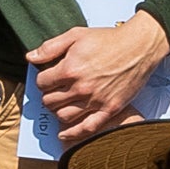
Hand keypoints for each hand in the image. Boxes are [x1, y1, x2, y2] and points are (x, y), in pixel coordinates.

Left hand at [28, 10, 169, 144]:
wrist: (139, 47)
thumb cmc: (108, 39)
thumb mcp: (76, 35)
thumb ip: (51, 47)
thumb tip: (30, 57)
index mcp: (70, 69)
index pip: (42, 83)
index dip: (42, 80)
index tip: (48, 78)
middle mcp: (80, 88)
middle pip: (50, 101)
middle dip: (48, 95)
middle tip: (54, 91)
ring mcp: (95, 100)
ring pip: (63, 116)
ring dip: (58, 111)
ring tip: (61, 104)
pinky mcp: (109, 109)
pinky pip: (87, 128)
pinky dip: (73, 134)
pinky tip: (64, 134)